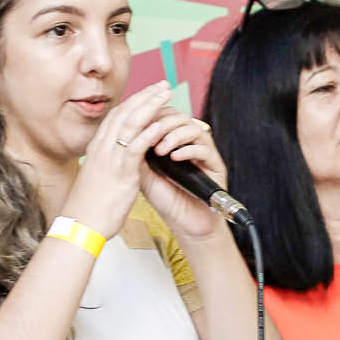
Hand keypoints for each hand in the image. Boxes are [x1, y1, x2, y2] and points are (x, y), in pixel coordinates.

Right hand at [59, 82, 182, 239]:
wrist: (79, 226)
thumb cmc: (89, 208)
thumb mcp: (99, 179)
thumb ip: (109, 166)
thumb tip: (119, 162)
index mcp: (97, 149)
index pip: (116, 116)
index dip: (134, 102)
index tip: (147, 93)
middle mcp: (102, 148)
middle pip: (125, 112)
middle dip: (145, 96)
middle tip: (162, 84)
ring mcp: (110, 158)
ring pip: (131, 123)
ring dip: (151, 106)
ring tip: (166, 94)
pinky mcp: (120, 171)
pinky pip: (137, 146)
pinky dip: (150, 132)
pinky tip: (163, 123)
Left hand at [137, 108, 230, 242]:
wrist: (184, 223)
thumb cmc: (166, 199)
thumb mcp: (143, 174)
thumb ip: (136, 153)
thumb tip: (123, 133)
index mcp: (173, 141)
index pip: (164, 116)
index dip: (151, 116)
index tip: (137, 126)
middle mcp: (190, 143)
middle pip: (179, 117)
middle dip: (162, 124)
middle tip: (149, 137)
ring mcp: (203, 153)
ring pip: (193, 128)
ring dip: (174, 136)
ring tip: (160, 150)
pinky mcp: (215, 165)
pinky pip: (205, 149)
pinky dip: (188, 150)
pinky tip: (175, 158)